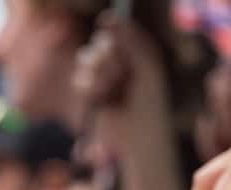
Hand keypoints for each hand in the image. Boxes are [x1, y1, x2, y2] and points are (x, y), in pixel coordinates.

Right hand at [73, 14, 168, 153]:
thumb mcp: (147, 65)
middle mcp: (114, 60)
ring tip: (114, 89)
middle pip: (99, 43)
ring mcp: (99, 76)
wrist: (141, 132)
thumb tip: (106, 16)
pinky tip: (103, 99)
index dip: (111, 30)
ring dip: (100, 74)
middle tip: (122, 73)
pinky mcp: (88, 93)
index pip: (113, 29)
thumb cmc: (150, 100)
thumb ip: (131, 39)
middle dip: (109, 57)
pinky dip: (92, 89)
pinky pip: (80, 80)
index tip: (108, 27)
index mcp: (131, 51)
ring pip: (86, 59)